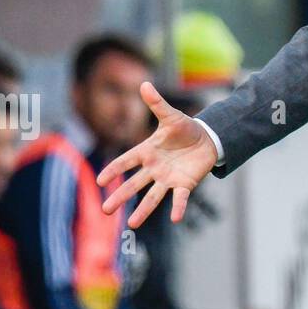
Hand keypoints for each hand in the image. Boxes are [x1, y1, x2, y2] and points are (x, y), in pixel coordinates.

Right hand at [96, 81, 218, 228]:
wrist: (206, 139)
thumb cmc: (185, 128)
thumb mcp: (171, 116)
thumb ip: (157, 104)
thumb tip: (145, 84)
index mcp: (147, 151)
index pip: (126, 161)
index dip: (113, 170)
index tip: (100, 180)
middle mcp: (154, 169)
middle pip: (134, 185)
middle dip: (120, 196)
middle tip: (105, 210)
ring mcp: (168, 179)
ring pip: (152, 197)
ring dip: (143, 210)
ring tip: (132, 224)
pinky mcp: (185, 184)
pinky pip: (180, 198)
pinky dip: (178, 207)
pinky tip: (175, 219)